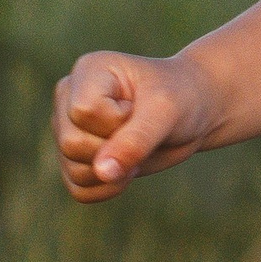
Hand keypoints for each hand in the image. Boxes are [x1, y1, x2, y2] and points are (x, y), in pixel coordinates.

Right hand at [52, 49, 218, 201]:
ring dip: (114, 171)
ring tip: (138, 147)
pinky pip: (80, 190)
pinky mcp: (74, 159)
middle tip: (143, 130)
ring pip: (74, 170)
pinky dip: (108, 188)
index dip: (118, 121)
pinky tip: (129, 168)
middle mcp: (69, 99)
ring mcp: (67, 130)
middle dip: (116, 147)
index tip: (140, 107)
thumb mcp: (165, 112)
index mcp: (88, 71)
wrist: (193, 111)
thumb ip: (135, 140)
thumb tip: (102, 172)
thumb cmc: (180, 98)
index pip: (84, 111)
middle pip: (72, 143)